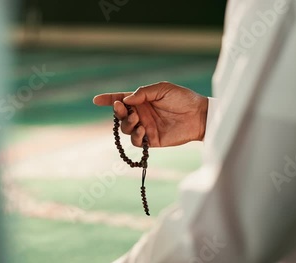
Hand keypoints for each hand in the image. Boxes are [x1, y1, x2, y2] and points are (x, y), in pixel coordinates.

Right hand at [93, 81, 207, 146]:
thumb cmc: (183, 98)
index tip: (96, 100)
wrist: (199, 115)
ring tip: (138, 120)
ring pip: (126, 129)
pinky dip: (135, 136)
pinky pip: (136, 141)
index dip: (108, 99)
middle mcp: (142, 114)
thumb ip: (143, 92)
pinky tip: (143, 129)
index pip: (121, 99)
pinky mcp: (152, 140)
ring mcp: (146, 127)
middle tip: (123, 108)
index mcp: (142, 100)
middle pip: (121, 115)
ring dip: (127, 124)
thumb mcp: (162, 88)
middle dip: (118, 112)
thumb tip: (126, 100)